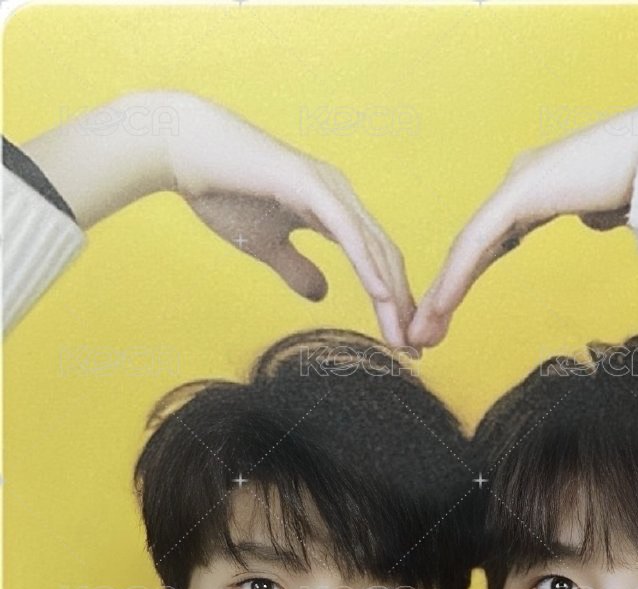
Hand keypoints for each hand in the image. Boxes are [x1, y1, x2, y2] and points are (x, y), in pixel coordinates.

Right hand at [23, 92, 413, 347]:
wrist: (184, 152)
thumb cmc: (221, 192)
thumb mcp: (266, 246)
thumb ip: (296, 269)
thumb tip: (321, 294)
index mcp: (333, 211)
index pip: (375, 262)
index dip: (391, 303)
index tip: (401, 342)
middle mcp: (340, 197)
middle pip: (385, 259)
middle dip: (402, 307)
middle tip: (416, 350)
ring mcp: (328, 188)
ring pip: (373, 248)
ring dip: (392, 295)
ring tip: (404, 335)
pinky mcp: (310, 185)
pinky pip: (348, 232)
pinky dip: (368, 264)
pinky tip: (383, 295)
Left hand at [408, 102, 637, 347]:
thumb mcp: (615, 206)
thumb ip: (597, 213)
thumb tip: (596, 220)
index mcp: (539, 189)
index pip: (489, 242)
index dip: (466, 279)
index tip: (448, 315)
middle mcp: (520, 183)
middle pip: (471, 247)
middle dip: (444, 292)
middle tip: (422, 332)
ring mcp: (518, 183)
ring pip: (467, 246)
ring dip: (442, 292)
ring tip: (422, 331)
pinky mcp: (522, 191)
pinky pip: (479, 241)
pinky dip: (457, 276)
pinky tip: (441, 305)